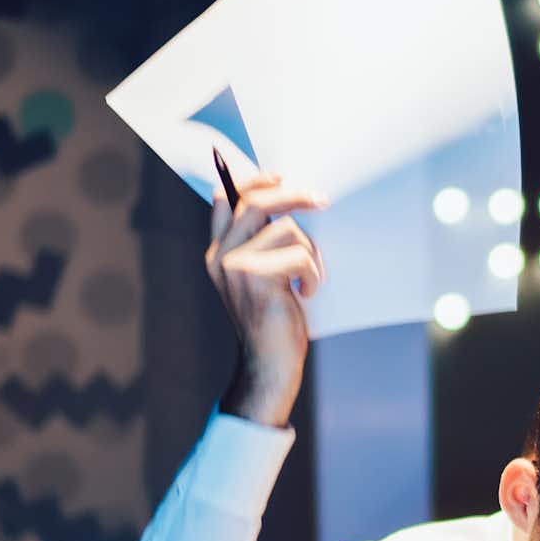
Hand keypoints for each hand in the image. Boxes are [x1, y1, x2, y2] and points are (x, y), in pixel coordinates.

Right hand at [206, 172, 328, 426]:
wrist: (269, 365)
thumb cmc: (274, 321)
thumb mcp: (261, 279)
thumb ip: (261, 245)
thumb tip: (284, 203)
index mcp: (218, 253)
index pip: (226, 200)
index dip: (253, 181)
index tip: (280, 176)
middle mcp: (220, 256)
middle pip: (257, 202)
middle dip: (294, 195)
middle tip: (322, 199)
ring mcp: (235, 267)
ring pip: (287, 229)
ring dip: (310, 252)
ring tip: (307, 278)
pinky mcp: (256, 278)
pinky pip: (299, 254)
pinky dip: (313, 273)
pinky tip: (306, 293)